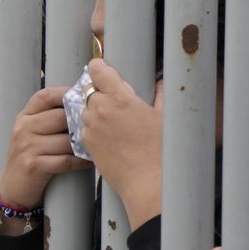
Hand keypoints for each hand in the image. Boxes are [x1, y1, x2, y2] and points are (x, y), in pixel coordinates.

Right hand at [0, 86, 92, 216]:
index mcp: (24, 117)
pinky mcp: (33, 165)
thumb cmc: (31, 157)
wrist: (13, 187)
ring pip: (66, 140)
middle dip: (82, 122)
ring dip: (84, 145)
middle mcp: (23, 129)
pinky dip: (81, 162)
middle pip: (60, 117)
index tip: (85, 98)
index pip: (45, 96)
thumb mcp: (32, 133)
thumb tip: (84, 104)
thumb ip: (50, 118)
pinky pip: (65, 160)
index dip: (66, 94)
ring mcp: (26, 147)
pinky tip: (90, 161)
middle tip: (99, 126)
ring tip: (98, 145)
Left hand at [83, 59, 162, 228]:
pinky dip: (93, 127)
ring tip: (115, 120)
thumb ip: (161, 95)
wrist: (147, 182)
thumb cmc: (162, 150)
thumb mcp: (164, 117)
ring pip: (85, 109)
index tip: (104, 70)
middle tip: (116, 99)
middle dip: (99, 91)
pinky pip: (84, 128)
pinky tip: (110, 135)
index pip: (97, 70)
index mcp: (119, 97)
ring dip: (95, 110)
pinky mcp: (85, 143)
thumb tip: (161, 82)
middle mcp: (99, 110)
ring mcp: (90, 127)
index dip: (100, 67)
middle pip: (89, 89)